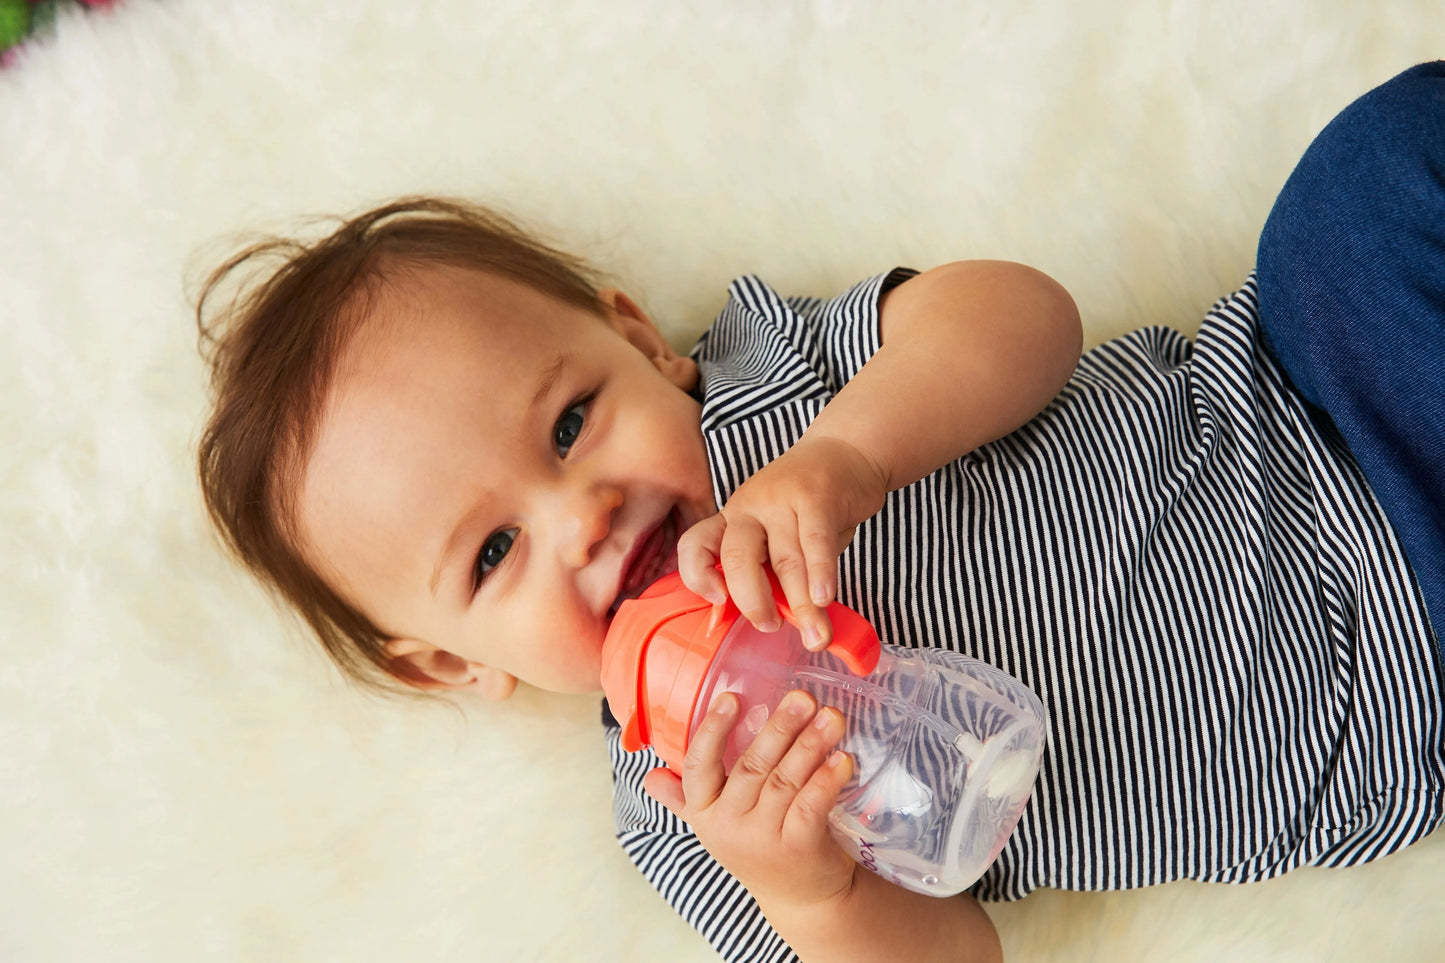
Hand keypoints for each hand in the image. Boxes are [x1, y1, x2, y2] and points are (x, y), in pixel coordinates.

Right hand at [642, 690, 858, 911]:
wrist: (799, 898)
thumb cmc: (758, 846)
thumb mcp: (716, 824)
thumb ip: (684, 797)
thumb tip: (651, 777)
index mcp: (703, 811)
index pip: (698, 766)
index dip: (712, 730)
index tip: (731, 697)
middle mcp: (727, 826)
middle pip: (751, 768)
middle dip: (779, 728)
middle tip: (801, 698)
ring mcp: (763, 839)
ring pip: (784, 782)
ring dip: (809, 745)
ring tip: (831, 717)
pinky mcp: (798, 849)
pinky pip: (811, 806)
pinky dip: (826, 780)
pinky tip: (842, 758)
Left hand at [677, 434, 886, 648]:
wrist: (846, 451)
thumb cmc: (809, 504)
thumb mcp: (778, 532)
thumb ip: (771, 568)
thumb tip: (776, 620)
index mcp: (732, 519)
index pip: (695, 544)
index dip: (697, 575)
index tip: (718, 603)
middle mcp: (749, 507)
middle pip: (737, 557)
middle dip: (752, 600)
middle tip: (770, 626)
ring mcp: (781, 500)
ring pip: (785, 559)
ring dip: (801, 603)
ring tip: (816, 635)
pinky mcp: (817, 497)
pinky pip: (815, 542)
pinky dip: (820, 574)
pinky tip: (824, 599)